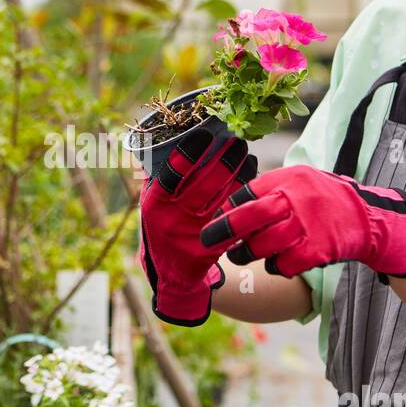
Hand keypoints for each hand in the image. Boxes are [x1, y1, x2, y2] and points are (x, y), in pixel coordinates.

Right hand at [138, 128, 257, 325]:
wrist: (173, 272)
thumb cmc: (164, 224)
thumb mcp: (153, 203)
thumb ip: (160, 175)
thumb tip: (175, 134)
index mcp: (154, 204)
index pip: (171, 175)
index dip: (188, 153)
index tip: (205, 134)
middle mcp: (172, 219)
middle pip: (204, 184)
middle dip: (225, 159)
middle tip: (237, 140)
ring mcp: (193, 235)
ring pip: (224, 197)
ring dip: (240, 173)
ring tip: (248, 154)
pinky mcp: (213, 248)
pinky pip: (235, 217)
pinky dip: (245, 195)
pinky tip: (252, 178)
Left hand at [198, 164, 405, 281]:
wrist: (368, 217)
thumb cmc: (323, 200)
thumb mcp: (300, 181)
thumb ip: (270, 190)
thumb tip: (229, 207)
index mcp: (289, 178)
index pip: (246, 194)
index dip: (227, 209)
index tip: (217, 219)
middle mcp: (296, 199)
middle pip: (248, 218)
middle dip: (223, 232)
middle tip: (208, 240)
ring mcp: (307, 225)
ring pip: (261, 246)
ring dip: (247, 254)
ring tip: (242, 255)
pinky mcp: (317, 250)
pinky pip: (283, 265)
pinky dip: (276, 267)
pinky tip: (278, 263)